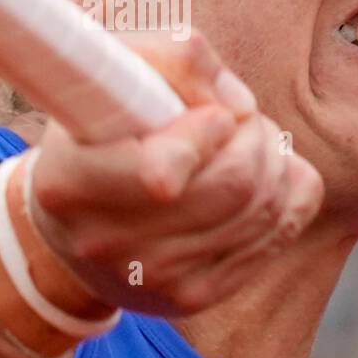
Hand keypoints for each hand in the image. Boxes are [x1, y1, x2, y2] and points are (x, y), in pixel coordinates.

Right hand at [29, 29, 324, 316]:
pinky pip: (282, 231)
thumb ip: (174, 61)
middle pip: (234, 186)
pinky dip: (287, 191)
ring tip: (244, 141)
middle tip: (237, 119)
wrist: (74, 228)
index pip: (163, 173)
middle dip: (254, 135)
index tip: (210, 115)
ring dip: (272, 158)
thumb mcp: (115, 73)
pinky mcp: (194, 296)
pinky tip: (261, 174)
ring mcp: (153, 279)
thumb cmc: (100, 131)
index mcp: (70, 182)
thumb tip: (239, 106)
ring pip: (265, 208)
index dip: (206, 132)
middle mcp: (107, 242)